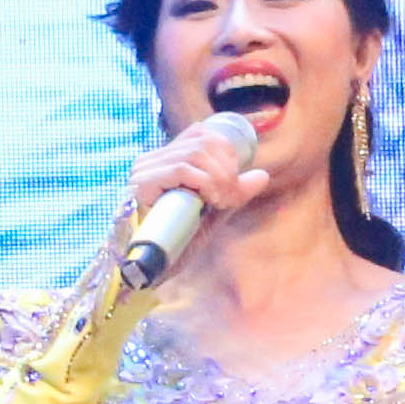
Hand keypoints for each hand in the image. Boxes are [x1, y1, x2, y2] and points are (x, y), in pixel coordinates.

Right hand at [108, 122, 266, 274]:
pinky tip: (210, 200)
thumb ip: (234, 192)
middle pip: (201, 141)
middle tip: (230, 198)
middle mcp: (149, 160)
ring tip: (221, 201)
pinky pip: (182, 169)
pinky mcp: (141, 185)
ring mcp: (143, 171)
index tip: (233, 182)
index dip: (226, 150)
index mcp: (163, 160)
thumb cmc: (180, 240)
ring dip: (219, 177)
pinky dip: (205, 182)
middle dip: (227, 169)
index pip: (200, 132)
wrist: (154, 271)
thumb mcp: (213, 210)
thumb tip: (263, 175)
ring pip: (195, 153)